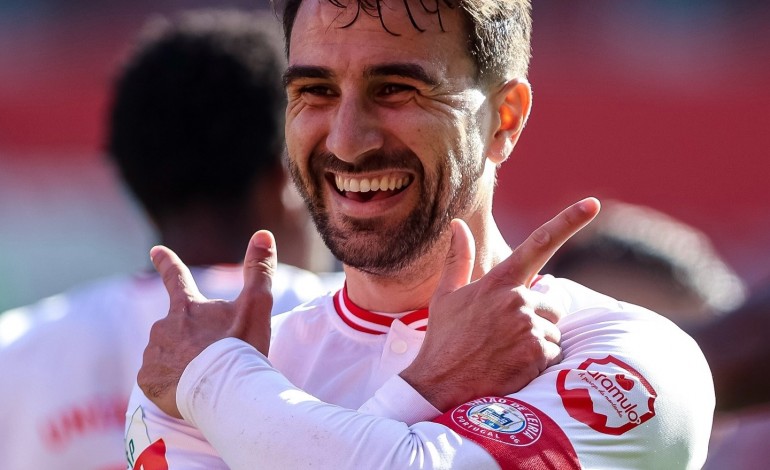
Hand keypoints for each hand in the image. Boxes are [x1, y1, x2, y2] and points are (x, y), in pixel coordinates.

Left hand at [137, 230, 276, 417]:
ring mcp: (153, 354)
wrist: (224, 393)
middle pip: (176, 326)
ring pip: (166, 353)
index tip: (155, 250)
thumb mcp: (256, 307)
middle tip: (215, 355)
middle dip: (190, 336)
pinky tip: (187, 390)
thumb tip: (263, 234)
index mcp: (187, 306)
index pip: (175, 276)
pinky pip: (156, 379)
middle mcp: (163, 326)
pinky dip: (170, 382)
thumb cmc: (241, 349)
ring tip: (205, 376)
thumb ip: (259, 271)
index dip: (166, 262)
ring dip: (181, 359)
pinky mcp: (148, 380)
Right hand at [400, 198, 600, 410]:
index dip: (568, 221)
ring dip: (538, 340)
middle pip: (553, 300)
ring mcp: (528, 327)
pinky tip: (513, 366)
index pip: (539, 244)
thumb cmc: (443, 339)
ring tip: (507, 351)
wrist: (439, 384)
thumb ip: (459, 258)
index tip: (592, 204)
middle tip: (509, 332)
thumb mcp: (446, 295)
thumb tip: (458, 224)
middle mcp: (517, 300)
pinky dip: (539, 361)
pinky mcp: (537, 354)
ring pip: (554, 329)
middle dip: (539, 314)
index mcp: (498, 282)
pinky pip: (554, 353)